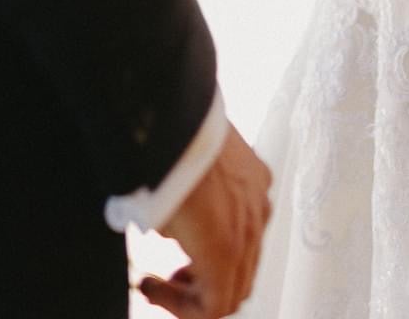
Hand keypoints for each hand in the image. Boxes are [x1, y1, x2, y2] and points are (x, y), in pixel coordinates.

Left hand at [140, 124, 271, 317]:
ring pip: (249, 251)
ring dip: (220, 261)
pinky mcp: (259, 172)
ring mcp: (259, 197)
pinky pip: (252, 214)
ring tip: (186, 248)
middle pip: (238, 285)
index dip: (183, 309)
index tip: (149, 285)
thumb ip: (174, 256)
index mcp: (224, 249)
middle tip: (171, 277)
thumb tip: (174, 256)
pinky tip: (206, 210)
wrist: (173, 109)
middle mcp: (251, 227)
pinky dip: (233, 227)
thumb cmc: (159, 168)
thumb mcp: (156, 224)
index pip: (218, 307)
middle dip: (203, 289)